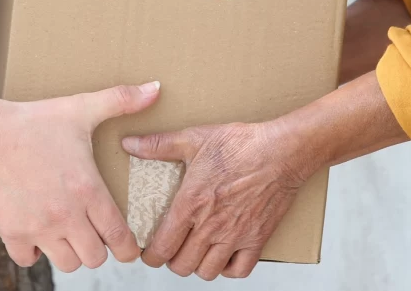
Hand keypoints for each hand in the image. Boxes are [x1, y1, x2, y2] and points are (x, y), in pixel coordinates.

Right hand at [0, 82, 160, 271]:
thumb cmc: (35, 122)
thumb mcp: (81, 108)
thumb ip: (121, 100)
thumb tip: (155, 88)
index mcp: (89, 190)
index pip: (119, 237)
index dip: (129, 248)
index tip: (129, 248)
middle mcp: (67, 215)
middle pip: (95, 258)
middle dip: (99, 249)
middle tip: (94, 233)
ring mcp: (39, 227)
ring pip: (67, 263)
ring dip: (70, 252)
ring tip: (68, 233)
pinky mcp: (12, 232)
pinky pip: (29, 259)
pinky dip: (34, 252)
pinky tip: (37, 232)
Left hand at [122, 120, 304, 279]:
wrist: (281, 151)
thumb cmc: (240, 144)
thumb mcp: (194, 139)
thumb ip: (158, 145)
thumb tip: (129, 143)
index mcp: (190, 205)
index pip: (161, 248)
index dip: (150, 255)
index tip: (150, 250)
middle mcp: (210, 226)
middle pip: (181, 265)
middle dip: (172, 260)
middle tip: (173, 248)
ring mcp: (235, 236)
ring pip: (207, 271)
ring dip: (198, 265)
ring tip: (196, 251)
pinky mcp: (257, 239)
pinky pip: (240, 270)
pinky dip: (229, 268)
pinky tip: (224, 254)